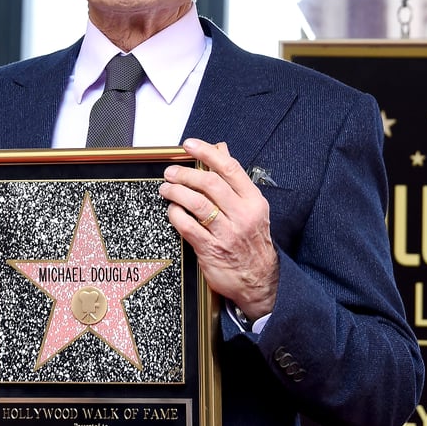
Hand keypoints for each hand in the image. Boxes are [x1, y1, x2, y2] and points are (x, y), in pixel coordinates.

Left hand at [159, 138, 278, 320]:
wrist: (260, 280)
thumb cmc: (253, 242)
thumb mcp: (252, 209)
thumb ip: (235, 181)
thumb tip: (221, 151)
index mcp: (253, 201)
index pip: (229, 168)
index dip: (207, 152)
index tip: (189, 145)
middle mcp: (242, 215)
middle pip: (209, 184)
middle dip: (185, 174)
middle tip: (170, 172)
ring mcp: (226, 233)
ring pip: (196, 203)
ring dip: (176, 192)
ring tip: (166, 188)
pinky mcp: (211, 249)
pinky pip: (187, 226)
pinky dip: (176, 214)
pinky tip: (172, 210)